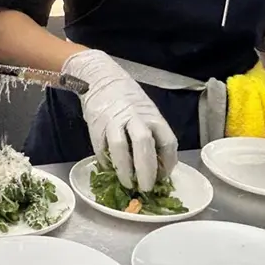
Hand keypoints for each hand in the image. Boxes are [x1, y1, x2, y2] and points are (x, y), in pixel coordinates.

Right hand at [63, 49, 177, 191]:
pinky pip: (101, 148)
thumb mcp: (145, 109)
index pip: (167, 141)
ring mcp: (114, 120)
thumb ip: (151, 131)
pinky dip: (106, 162)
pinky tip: (110, 170)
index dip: (168, 162)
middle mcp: (134, 117)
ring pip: (120, 148)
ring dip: (125, 170)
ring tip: (127, 183)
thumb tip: (157, 162)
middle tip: (146, 188)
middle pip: (144, 145)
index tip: (164, 176)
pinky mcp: (96, 125)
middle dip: (147, 170)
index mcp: (151, 115)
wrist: (99, 76)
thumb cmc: (126, 95)